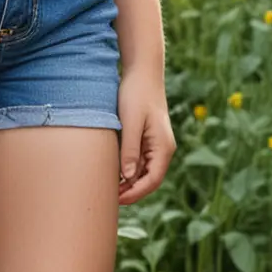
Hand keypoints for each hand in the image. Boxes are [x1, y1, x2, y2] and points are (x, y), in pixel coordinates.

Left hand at [117, 71, 175, 204]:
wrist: (143, 73)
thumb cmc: (136, 94)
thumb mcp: (130, 123)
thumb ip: (130, 150)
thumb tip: (128, 177)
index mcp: (163, 147)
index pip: (152, 181)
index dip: (135, 193)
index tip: (116, 199)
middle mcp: (163, 149)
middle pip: (149, 180)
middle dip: (130, 191)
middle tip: (108, 197)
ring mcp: (156, 145)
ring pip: (143, 172)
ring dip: (128, 182)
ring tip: (108, 187)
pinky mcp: (148, 139)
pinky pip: (140, 161)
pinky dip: (128, 170)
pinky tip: (112, 171)